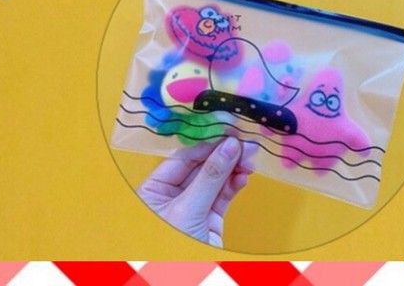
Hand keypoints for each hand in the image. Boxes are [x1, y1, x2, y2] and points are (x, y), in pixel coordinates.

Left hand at [137, 136, 254, 247]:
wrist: (184, 278)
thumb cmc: (170, 246)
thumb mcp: (188, 209)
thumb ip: (209, 177)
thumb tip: (228, 147)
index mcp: (153, 188)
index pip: (182, 158)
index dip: (205, 144)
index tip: (225, 131)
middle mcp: (172, 195)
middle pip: (200, 166)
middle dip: (223, 153)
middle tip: (243, 140)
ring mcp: (193, 207)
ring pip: (215, 180)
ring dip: (233, 167)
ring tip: (250, 155)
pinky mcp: (210, 220)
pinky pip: (223, 196)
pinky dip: (235, 184)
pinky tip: (245, 173)